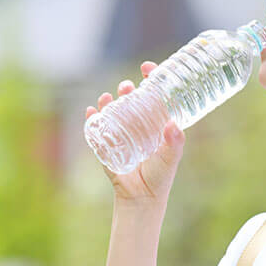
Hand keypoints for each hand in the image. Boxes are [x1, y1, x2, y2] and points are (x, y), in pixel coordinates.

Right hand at [85, 61, 185, 205]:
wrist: (141, 197)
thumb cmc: (159, 176)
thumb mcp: (170, 159)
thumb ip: (174, 144)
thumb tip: (173, 124)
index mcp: (157, 124)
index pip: (155, 96)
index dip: (152, 80)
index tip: (148, 68)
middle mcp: (139, 125)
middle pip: (132, 100)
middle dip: (128, 89)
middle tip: (127, 86)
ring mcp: (121, 133)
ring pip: (114, 110)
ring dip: (110, 101)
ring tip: (108, 97)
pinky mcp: (106, 145)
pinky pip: (97, 128)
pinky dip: (92, 118)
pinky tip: (92, 111)